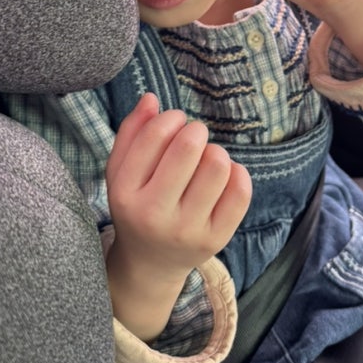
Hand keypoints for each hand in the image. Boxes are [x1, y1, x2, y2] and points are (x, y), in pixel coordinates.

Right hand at [105, 93, 251, 339]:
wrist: (151, 264)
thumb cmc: (138, 205)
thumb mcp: (121, 172)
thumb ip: (131, 132)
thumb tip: (151, 98)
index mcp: (125, 193)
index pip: (154, 136)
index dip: (171, 118)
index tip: (174, 123)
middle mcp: (153, 215)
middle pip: (189, 146)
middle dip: (196, 131)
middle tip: (194, 139)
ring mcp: (187, 230)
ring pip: (218, 165)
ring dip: (215, 152)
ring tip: (207, 161)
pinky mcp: (215, 239)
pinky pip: (240, 191)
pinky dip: (238, 173)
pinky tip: (224, 177)